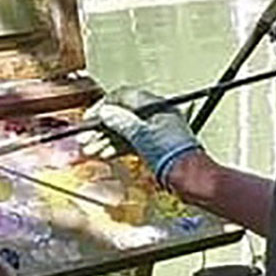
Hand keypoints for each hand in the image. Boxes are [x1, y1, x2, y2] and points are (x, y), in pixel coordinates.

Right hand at [82, 86, 202, 185]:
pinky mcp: (156, 147)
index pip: (125, 96)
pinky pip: (132, 142)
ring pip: (126, 130)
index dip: (104, 105)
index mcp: (156, 105)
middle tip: (87, 137)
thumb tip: (106, 111)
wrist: (189, 179)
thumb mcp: (141, 135)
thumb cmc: (172, 155)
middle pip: (123, 114)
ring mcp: (156, 131)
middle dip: (103, 127)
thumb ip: (121, 121)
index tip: (90, 118)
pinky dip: (118, 147)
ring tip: (91, 150)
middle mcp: (157, 115)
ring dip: (107, 139)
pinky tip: (105, 154)